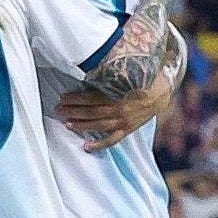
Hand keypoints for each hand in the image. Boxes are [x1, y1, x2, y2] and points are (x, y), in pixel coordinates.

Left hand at [55, 75, 170, 150]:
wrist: (159, 93)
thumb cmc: (140, 82)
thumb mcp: (124, 75)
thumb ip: (108, 77)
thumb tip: (90, 71)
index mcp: (116, 94)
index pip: (90, 97)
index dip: (75, 98)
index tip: (62, 98)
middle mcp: (118, 109)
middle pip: (90, 112)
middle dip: (72, 111)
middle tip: (58, 110)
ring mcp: (123, 121)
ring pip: (97, 125)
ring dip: (81, 125)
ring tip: (67, 124)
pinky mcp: (127, 129)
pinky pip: (112, 139)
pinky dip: (99, 144)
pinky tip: (86, 146)